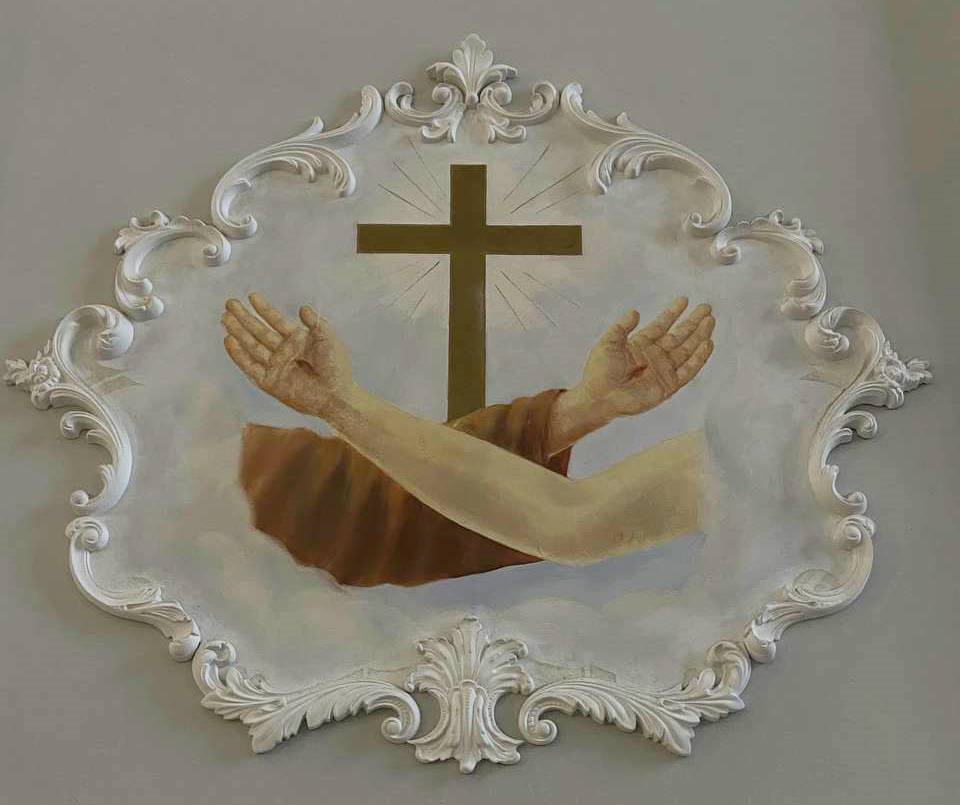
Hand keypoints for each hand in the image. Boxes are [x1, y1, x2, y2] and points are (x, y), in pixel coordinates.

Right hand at [220, 293, 352, 416]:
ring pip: (251, 345)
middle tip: (230, 303)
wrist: (335, 395)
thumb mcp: (328, 339)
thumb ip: (315, 322)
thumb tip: (302, 308)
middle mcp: (284, 351)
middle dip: (244, 317)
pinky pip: (250, 366)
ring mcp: (275, 366)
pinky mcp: (269, 381)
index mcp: (297, 340)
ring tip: (225, 317)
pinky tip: (229, 340)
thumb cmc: (336, 367)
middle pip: (259, 331)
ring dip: (238, 332)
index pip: (276, 321)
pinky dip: (238, 354)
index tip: (252, 296)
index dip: (264, 309)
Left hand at [579, 296, 714, 417]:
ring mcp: (663, 370)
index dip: (673, 313)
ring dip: (699, 336)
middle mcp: (655, 355)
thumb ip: (622, 327)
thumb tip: (635, 312)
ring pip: (687, 350)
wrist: (601, 397)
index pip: (661, 325)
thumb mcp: (608, 343)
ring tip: (711, 321)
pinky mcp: (669, 385)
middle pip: (679, 335)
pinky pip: (688, 370)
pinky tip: (707, 344)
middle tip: (706, 307)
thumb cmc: (600, 371)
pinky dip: (699, 358)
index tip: (684, 300)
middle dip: (693, 322)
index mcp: (641, 344)